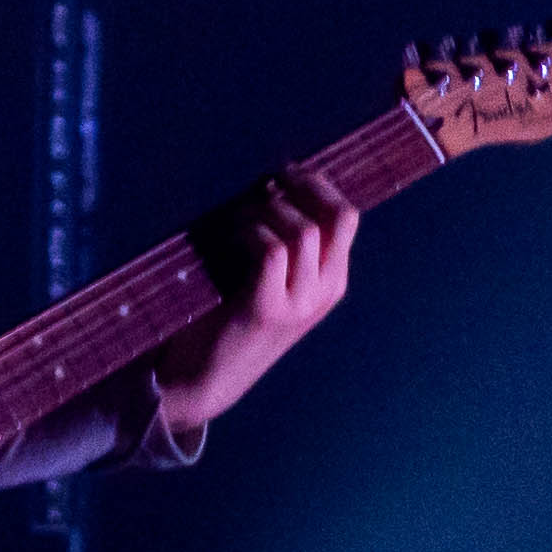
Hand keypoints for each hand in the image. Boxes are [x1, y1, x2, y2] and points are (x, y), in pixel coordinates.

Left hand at [139, 173, 357, 443]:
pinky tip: (231, 239)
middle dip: (306, 185)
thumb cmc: (229, 314)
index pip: (347, 216)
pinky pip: (272, 250)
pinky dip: (250, 232)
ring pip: (303, 230)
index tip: (285, 172)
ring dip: (268, 210)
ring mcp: (300, 303)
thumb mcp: (271, 277)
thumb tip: (274, 180)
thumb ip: (283, 239)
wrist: (204, 379)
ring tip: (240, 216)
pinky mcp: (267, 309)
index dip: (317, 184)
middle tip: (271, 181)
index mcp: (332, 281)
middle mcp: (325, 292)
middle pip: (341, 216)